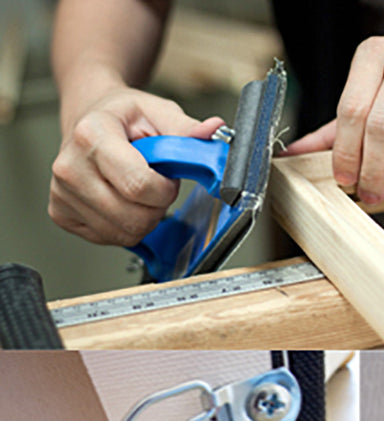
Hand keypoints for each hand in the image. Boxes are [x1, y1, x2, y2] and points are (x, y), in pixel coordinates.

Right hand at [50, 88, 223, 245]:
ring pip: (125, 233)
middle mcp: (70, 166)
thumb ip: (187, 129)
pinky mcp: (62, 213)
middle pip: (134, 218)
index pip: (140, 187)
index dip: (165, 189)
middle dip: (157, 206)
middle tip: (152, 183)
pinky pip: (110, 238)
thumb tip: (215, 132)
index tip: (165, 176)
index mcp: (92, 136)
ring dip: (143, 218)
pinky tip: (119, 200)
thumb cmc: (123, 118)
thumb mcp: (158, 112)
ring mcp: (62, 193)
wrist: (88, 118)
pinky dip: (125, 226)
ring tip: (135, 190)